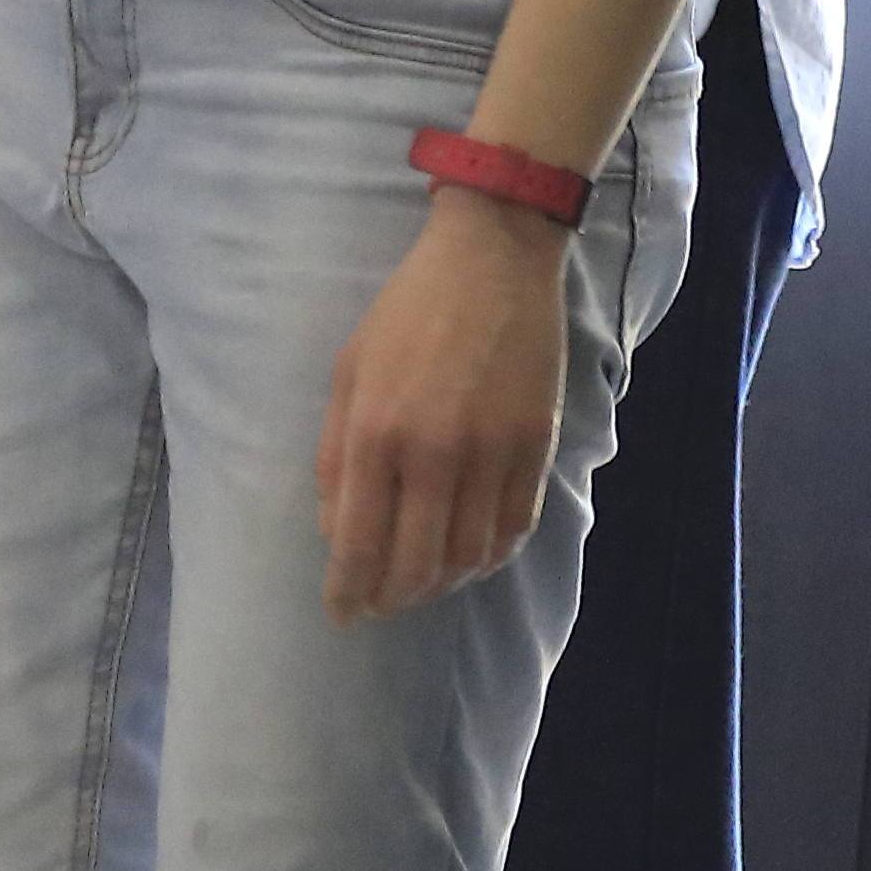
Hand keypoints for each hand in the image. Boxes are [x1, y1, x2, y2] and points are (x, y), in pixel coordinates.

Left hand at [316, 189, 572, 621]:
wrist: (493, 256)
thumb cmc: (408, 311)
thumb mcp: (350, 372)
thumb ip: (335, 456)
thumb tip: (336, 532)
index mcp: (376, 430)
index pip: (359, 544)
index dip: (349, 592)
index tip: (343, 613)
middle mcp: (434, 451)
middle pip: (416, 566)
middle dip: (393, 599)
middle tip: (382, 603)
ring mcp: (491, 451)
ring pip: (469, 557)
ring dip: (442, 584)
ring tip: (424, 582)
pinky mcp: (535, 444)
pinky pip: (515, 528)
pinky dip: (490, 557)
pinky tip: (471, 555)